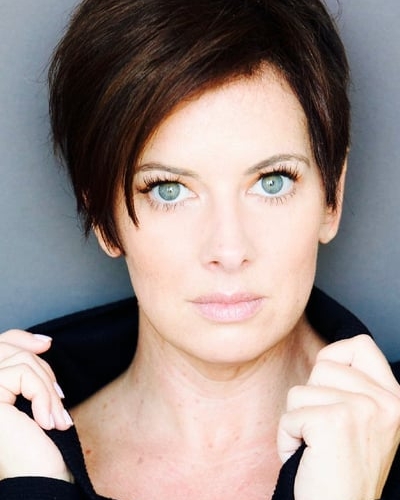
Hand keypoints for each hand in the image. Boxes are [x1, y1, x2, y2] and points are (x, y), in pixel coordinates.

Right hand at [0, 329, 72, 480]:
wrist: (38, 481)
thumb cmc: (36, 446)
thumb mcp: (32, 398)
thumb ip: (27, 370)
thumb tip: (44, 341)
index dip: (21, 338)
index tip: (47, 345)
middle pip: (8, 349)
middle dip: (43, 369)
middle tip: (60, 399)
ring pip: (22, 362)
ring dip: (48, 390)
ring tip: (58, 418)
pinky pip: (23, 375)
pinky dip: (44, 397)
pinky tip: (50, 423)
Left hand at [278, 334, 399, 499]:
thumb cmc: (343, 470)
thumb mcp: (363, 422)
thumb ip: (353, 388)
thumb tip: (325, 360)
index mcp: (395, 399)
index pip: (360, 344)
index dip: (334, 358)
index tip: (329, 390)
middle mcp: (387, 402)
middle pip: (322, 366)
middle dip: (311, 399)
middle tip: (325, 433)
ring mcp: (363, 410)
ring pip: (299, 391)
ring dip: (297, 421)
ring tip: (316, 447)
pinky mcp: (334, 422)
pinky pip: (288, 416)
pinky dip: (287, 439)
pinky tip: (307, 458)